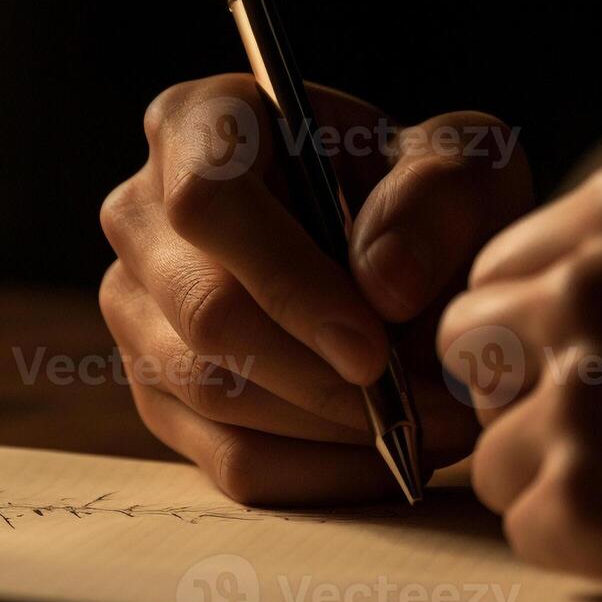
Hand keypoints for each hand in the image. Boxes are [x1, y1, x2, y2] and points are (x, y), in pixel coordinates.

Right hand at [100, 75, 532, 504]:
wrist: (411, 258)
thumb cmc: (425, 197)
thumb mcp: (463, 166)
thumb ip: (438, 201)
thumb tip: (383, 286)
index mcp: (198, 125)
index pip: (209, 204)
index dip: (287, 283)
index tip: (374, 348)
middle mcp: (141, 216)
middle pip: (205, 314)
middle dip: (324, 376)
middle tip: (427, 405)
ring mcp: (138, 313)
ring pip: (215, 396)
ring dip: (334, 430)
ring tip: (433, 427)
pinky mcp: (160, 395)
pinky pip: (230, 461)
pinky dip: (320, 476)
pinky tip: (391, 460)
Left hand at [438, 6, 601, 600]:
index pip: (500, 271)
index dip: (554, 329)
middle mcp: (585, 281)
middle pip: (471, 349)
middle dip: (534, 392)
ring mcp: (576, 390)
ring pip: (491, 443)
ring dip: (563, 473)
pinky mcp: (581, 498)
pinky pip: (521, 521)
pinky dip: (587, 540)